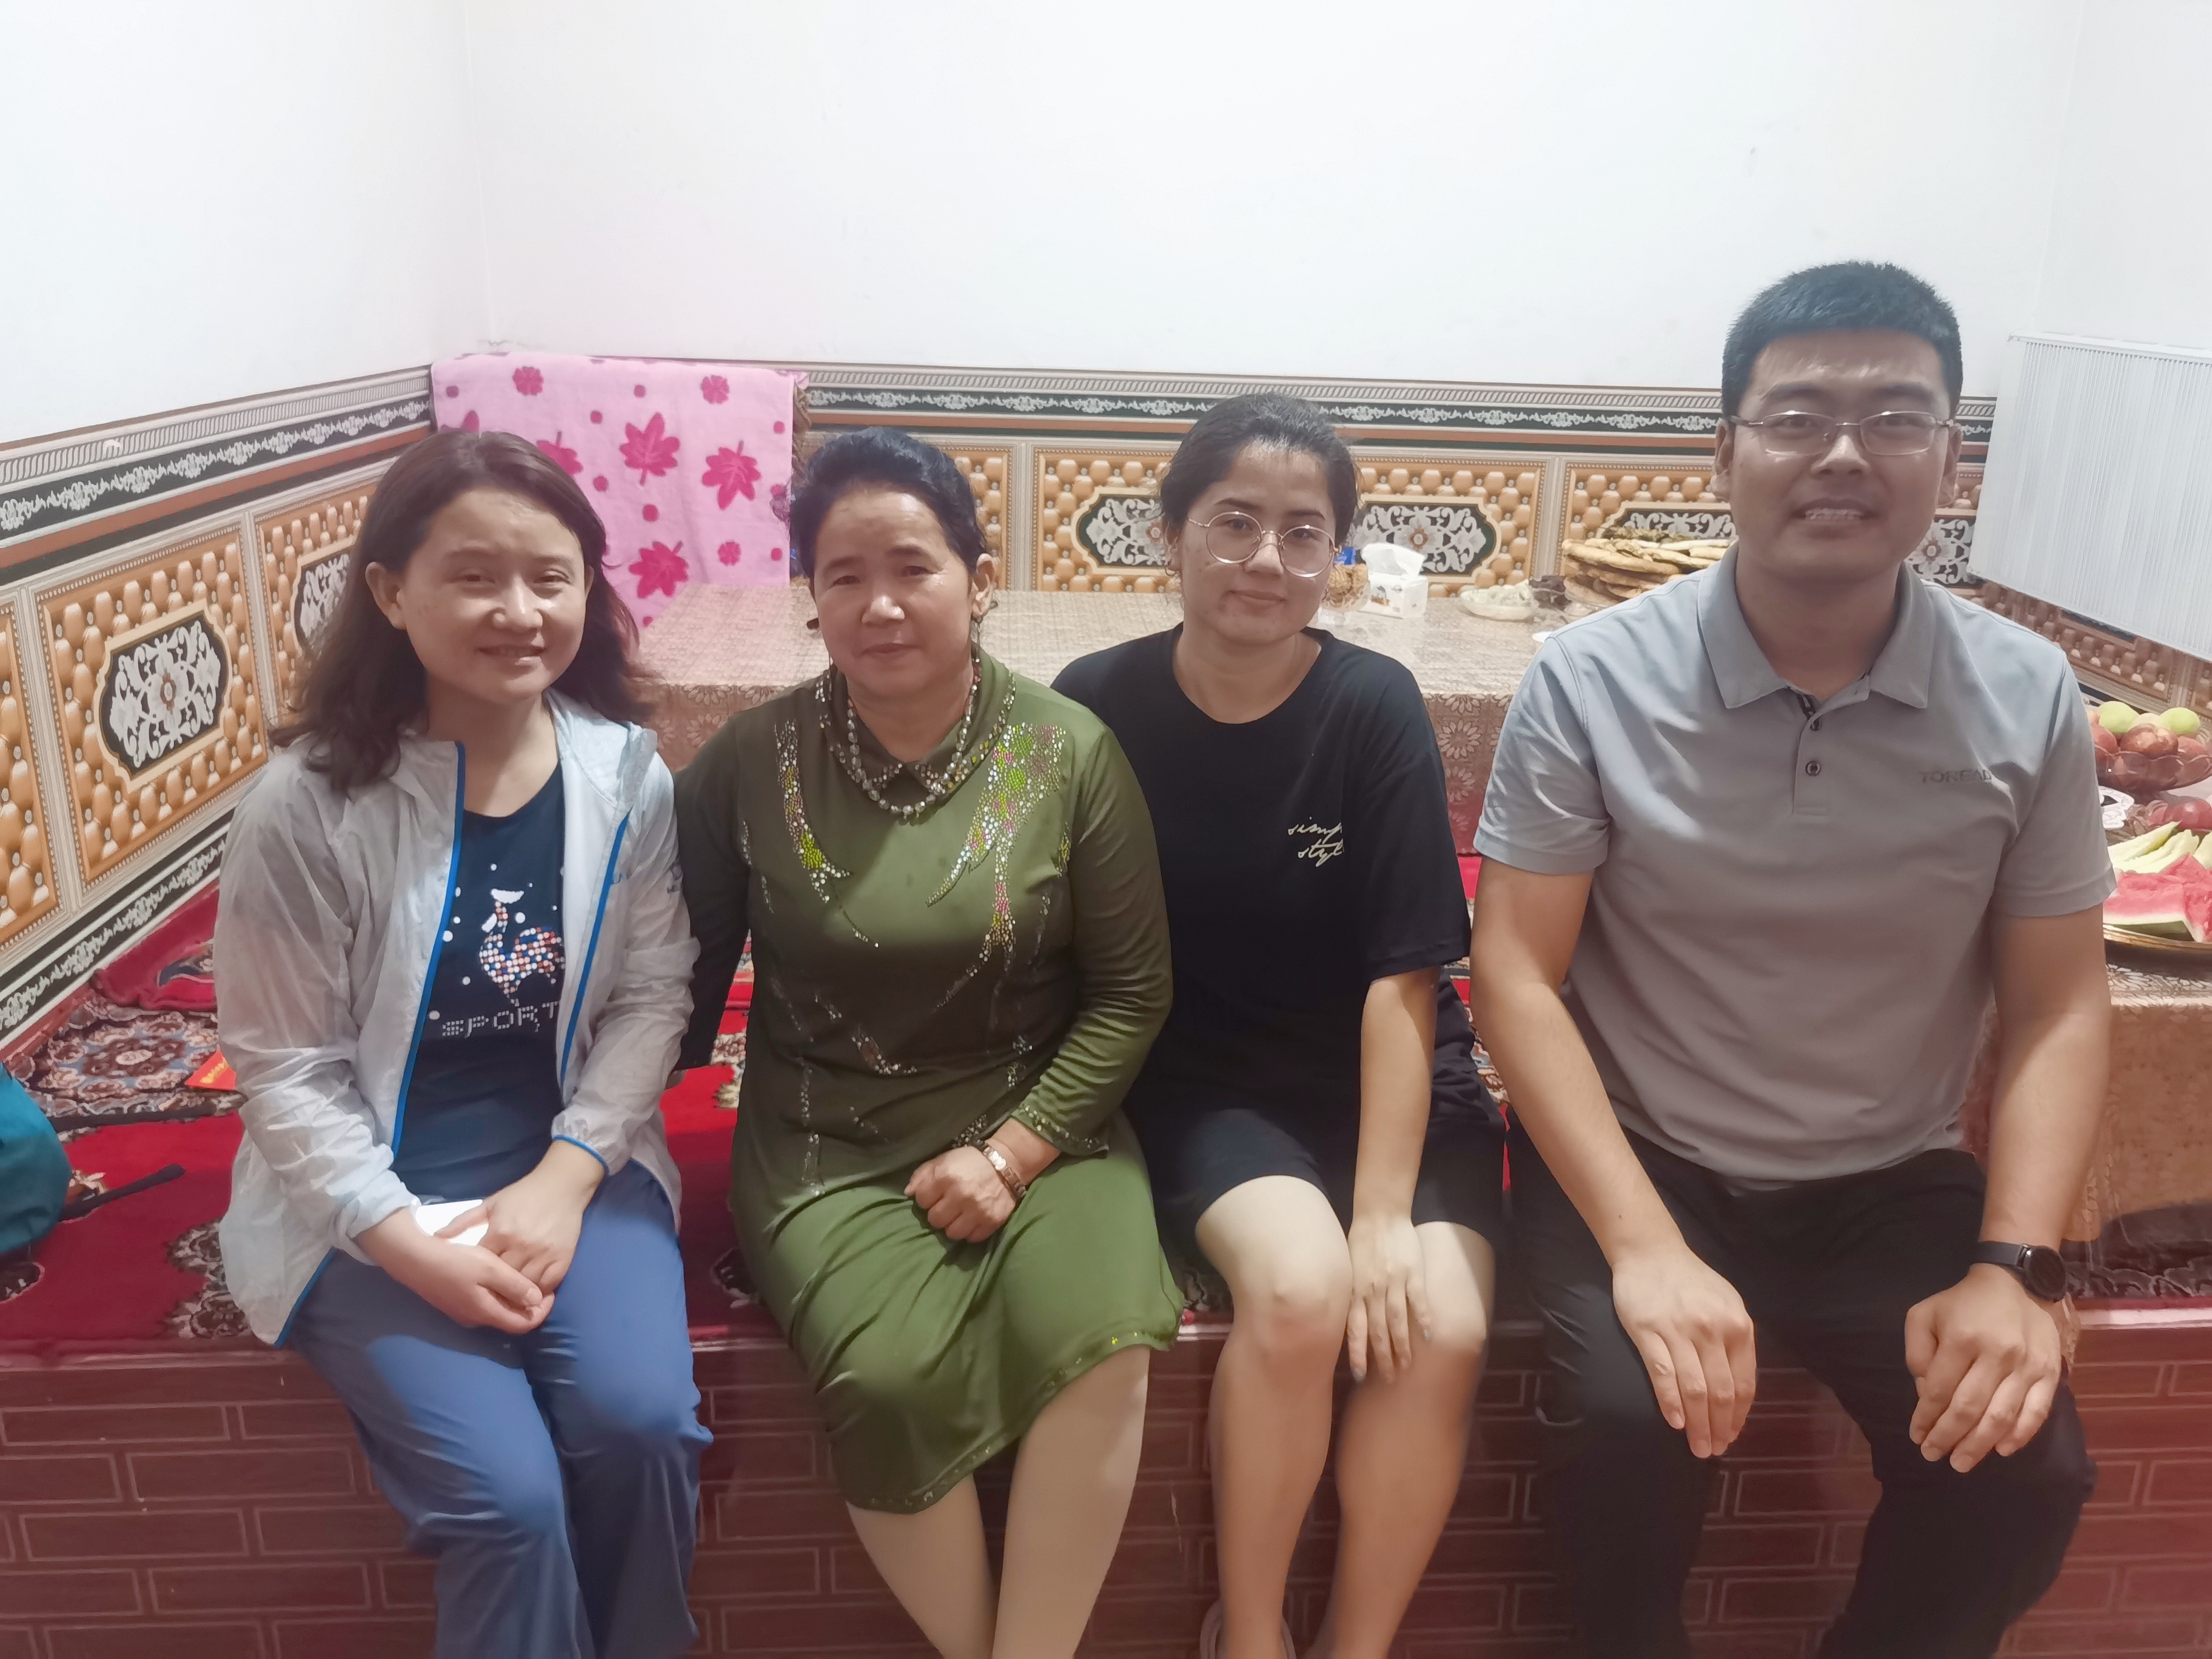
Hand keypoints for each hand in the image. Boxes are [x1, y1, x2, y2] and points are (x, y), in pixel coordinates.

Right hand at [357, 1210, 551, 1333]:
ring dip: (513, 1299)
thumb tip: (536, 1301)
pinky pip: (484, 1304)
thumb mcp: (490, 1269)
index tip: (551, 1292)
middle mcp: (475, 1319)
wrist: (414, 1258)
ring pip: (497, 1311)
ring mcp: (462, 1312)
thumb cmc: (456, 1261)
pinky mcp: (454, 1301)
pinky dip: (498, 1295)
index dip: (541, 1312)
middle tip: (541, 1283)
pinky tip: (499, 1276)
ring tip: (523, 1278)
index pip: (523, 1325)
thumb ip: (515, 1286)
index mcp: (486, 1313)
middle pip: (510, 1319)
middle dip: (529, 1306)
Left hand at [436, 1140, 604, 1292]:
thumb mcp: (490, 1204)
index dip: (475, 1278)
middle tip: (486, 1299)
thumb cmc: (523, 1195)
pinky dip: (537, 1294)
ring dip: (515, 1297)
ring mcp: (543, 1255)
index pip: (482, 1266)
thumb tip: (437, 1238)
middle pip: (503, 1281)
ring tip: (505, 1303)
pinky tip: (529, 1296)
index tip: (469, 1286)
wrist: (562, 1185)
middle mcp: (521, 1247)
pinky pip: (548, 1285)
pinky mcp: (562, 1259)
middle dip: (494, 1291)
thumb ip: (463, 1222)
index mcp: (500, 1233)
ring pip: (525, 1287)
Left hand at [906, 1145, 1014, 1241]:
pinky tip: (972, 1220)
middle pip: (935, 1220)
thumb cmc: (970, 1161)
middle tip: (947, 1206)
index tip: (935, 1195)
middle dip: (938, 1214)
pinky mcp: (992, 1221)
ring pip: (952, 1233)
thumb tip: (908, 1193)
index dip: (927, 1198)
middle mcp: (960, 1195)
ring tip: (959, 1216)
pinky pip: (972, 1238)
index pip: (922, 1201)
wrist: (1006, 1162)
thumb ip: (923, 1174)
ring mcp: (977, 1210)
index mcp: (945, 1176)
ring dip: (953, 1226)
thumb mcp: (944, 1159)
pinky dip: (970, 1231)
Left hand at [1346, 1209, 1429, 1383]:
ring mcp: (1393, 1282)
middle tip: (1389, 1379)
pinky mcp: (1412, 1273)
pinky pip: (1418, 1300)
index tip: (1360, 1375)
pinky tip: (1428, 1336)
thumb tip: (1349, 1322)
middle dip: (1382, 1358)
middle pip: (1377, 1331)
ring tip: (1407, 1366)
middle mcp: (1372, 1290)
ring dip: (1402, 1346)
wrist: (1380, 1213)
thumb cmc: (1361, 1241)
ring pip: (1397, 1321)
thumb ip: (1351, 1295)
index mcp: (1355, 1290)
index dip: (1357, 1353)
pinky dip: (1423, 1319)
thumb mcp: (1348, 1269)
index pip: (1355, 1329)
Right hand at [1610, 1241, 1756, 1457]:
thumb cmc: (1691, 1281)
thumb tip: (1737, 1389)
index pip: (1743, 1383)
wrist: (1651, 1252)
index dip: (1739, 1416)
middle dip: (1720, 1428)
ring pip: (1694, 1389)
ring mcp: (1679, 1331)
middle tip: (1714, 1450)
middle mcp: (1712, 1330)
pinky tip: (1675, 1423)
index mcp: (1737, 1326)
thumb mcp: (1727, 1305)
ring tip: (1698, 1447)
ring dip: (1697, 1425)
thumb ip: (1735, 1342)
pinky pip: (1663, 1375)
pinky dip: (1670, 1404)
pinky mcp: (1648, 1332)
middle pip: (1720, 1392)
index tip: (1732, 1436)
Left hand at [1906, 1261, 2063, 1471]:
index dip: (1926, 1418)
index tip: (1916, 1436)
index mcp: (1961, 1338)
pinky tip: (2001, 1450)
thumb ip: (1917, 1352)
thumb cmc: (1963, 1303)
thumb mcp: (1924, 1314)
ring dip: (1979, 1445)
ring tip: (1961, 1463)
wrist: (2016, 1284)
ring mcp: (2027, 1366)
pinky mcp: (2050, 1373)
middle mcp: (1996, 1354)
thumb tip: (1926, 1395)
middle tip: (1934, 1456)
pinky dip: (2019, 1436)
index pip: (1939, 1390)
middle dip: (1948, 1438)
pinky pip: (2036, 1412)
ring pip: (2001, 1417)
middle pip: (1969, 1409)